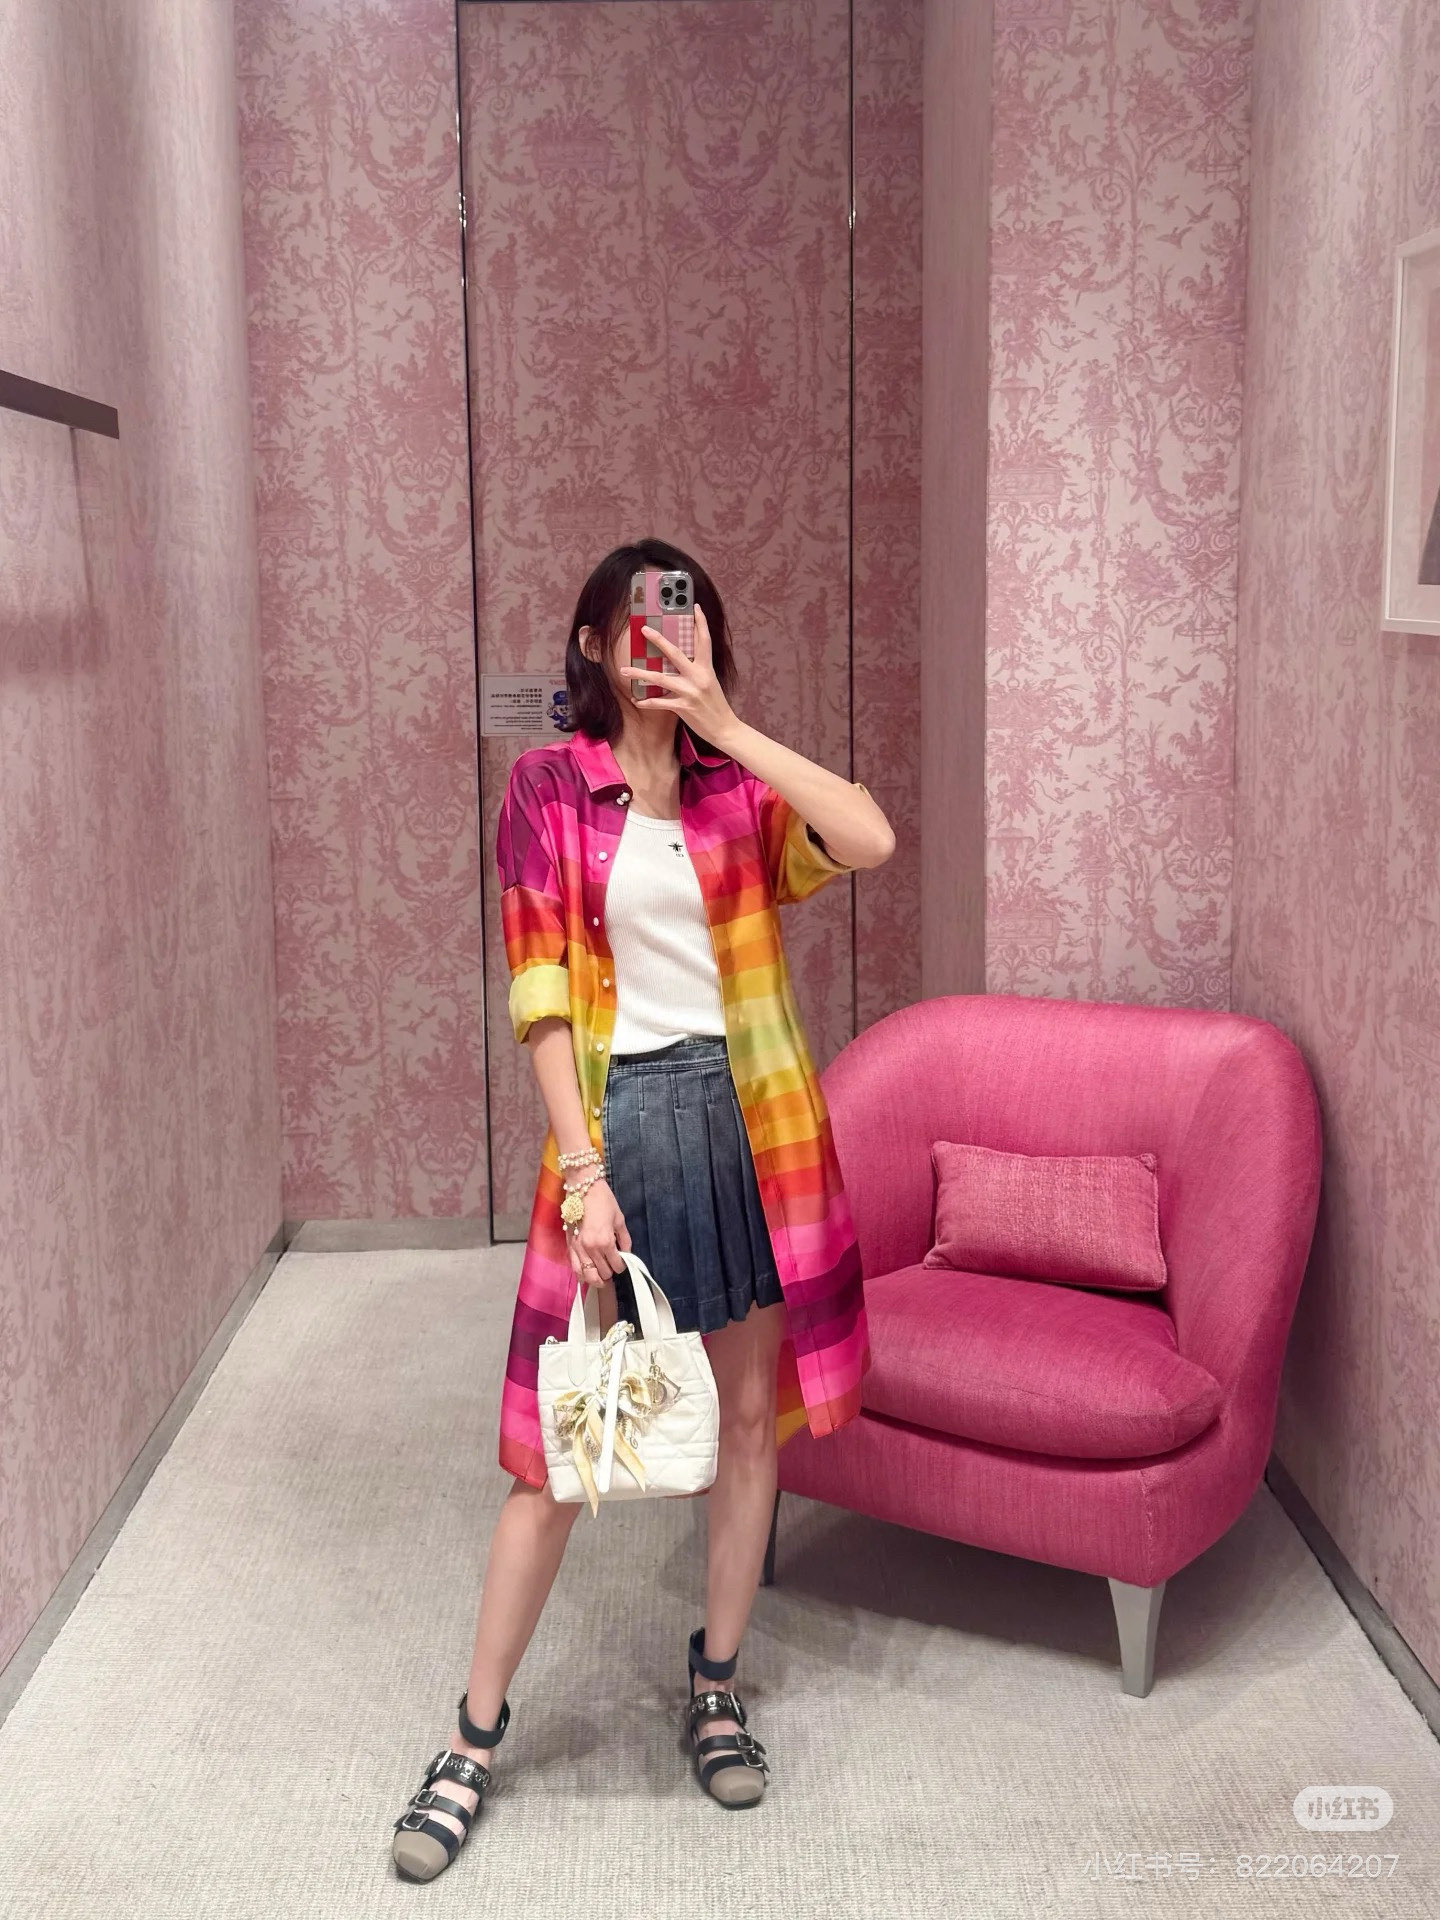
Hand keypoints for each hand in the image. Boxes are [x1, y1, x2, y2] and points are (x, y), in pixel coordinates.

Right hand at [568, 1178, 630, 1286]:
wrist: (583, 1187)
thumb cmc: (604, 1201)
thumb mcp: (619, 1219)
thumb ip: (624, 1239)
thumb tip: (626, 1252)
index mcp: (605, 1242)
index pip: (615, 1265)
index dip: (621, 1267)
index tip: (622, 1264)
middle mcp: (591, 1248)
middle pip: (602, 1273)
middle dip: (609, 1273)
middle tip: (612, 1269)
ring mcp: (578, 1248)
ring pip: (586, 1274)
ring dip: (595, 1278)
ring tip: (601, 1278)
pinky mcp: (569, 1245)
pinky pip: (574, 1267)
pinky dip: (581, 1273)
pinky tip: (586, 1274)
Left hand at [618, 603, 737, 745]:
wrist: (725, 729)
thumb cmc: (716, 705)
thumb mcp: (710, 683)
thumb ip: (696, 671)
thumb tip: (679, 662)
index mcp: (707, 669)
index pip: (704, 641)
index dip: (701, 623)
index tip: (695, 607)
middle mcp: (698, 677)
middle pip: (675, 653)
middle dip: (658, 640)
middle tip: (644, 629)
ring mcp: (690, 692)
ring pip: (660, 678)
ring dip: (640, 673)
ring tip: (624, 669)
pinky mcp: (683, 707)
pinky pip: (659, 703)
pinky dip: (646, 702)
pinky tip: (636, 700)